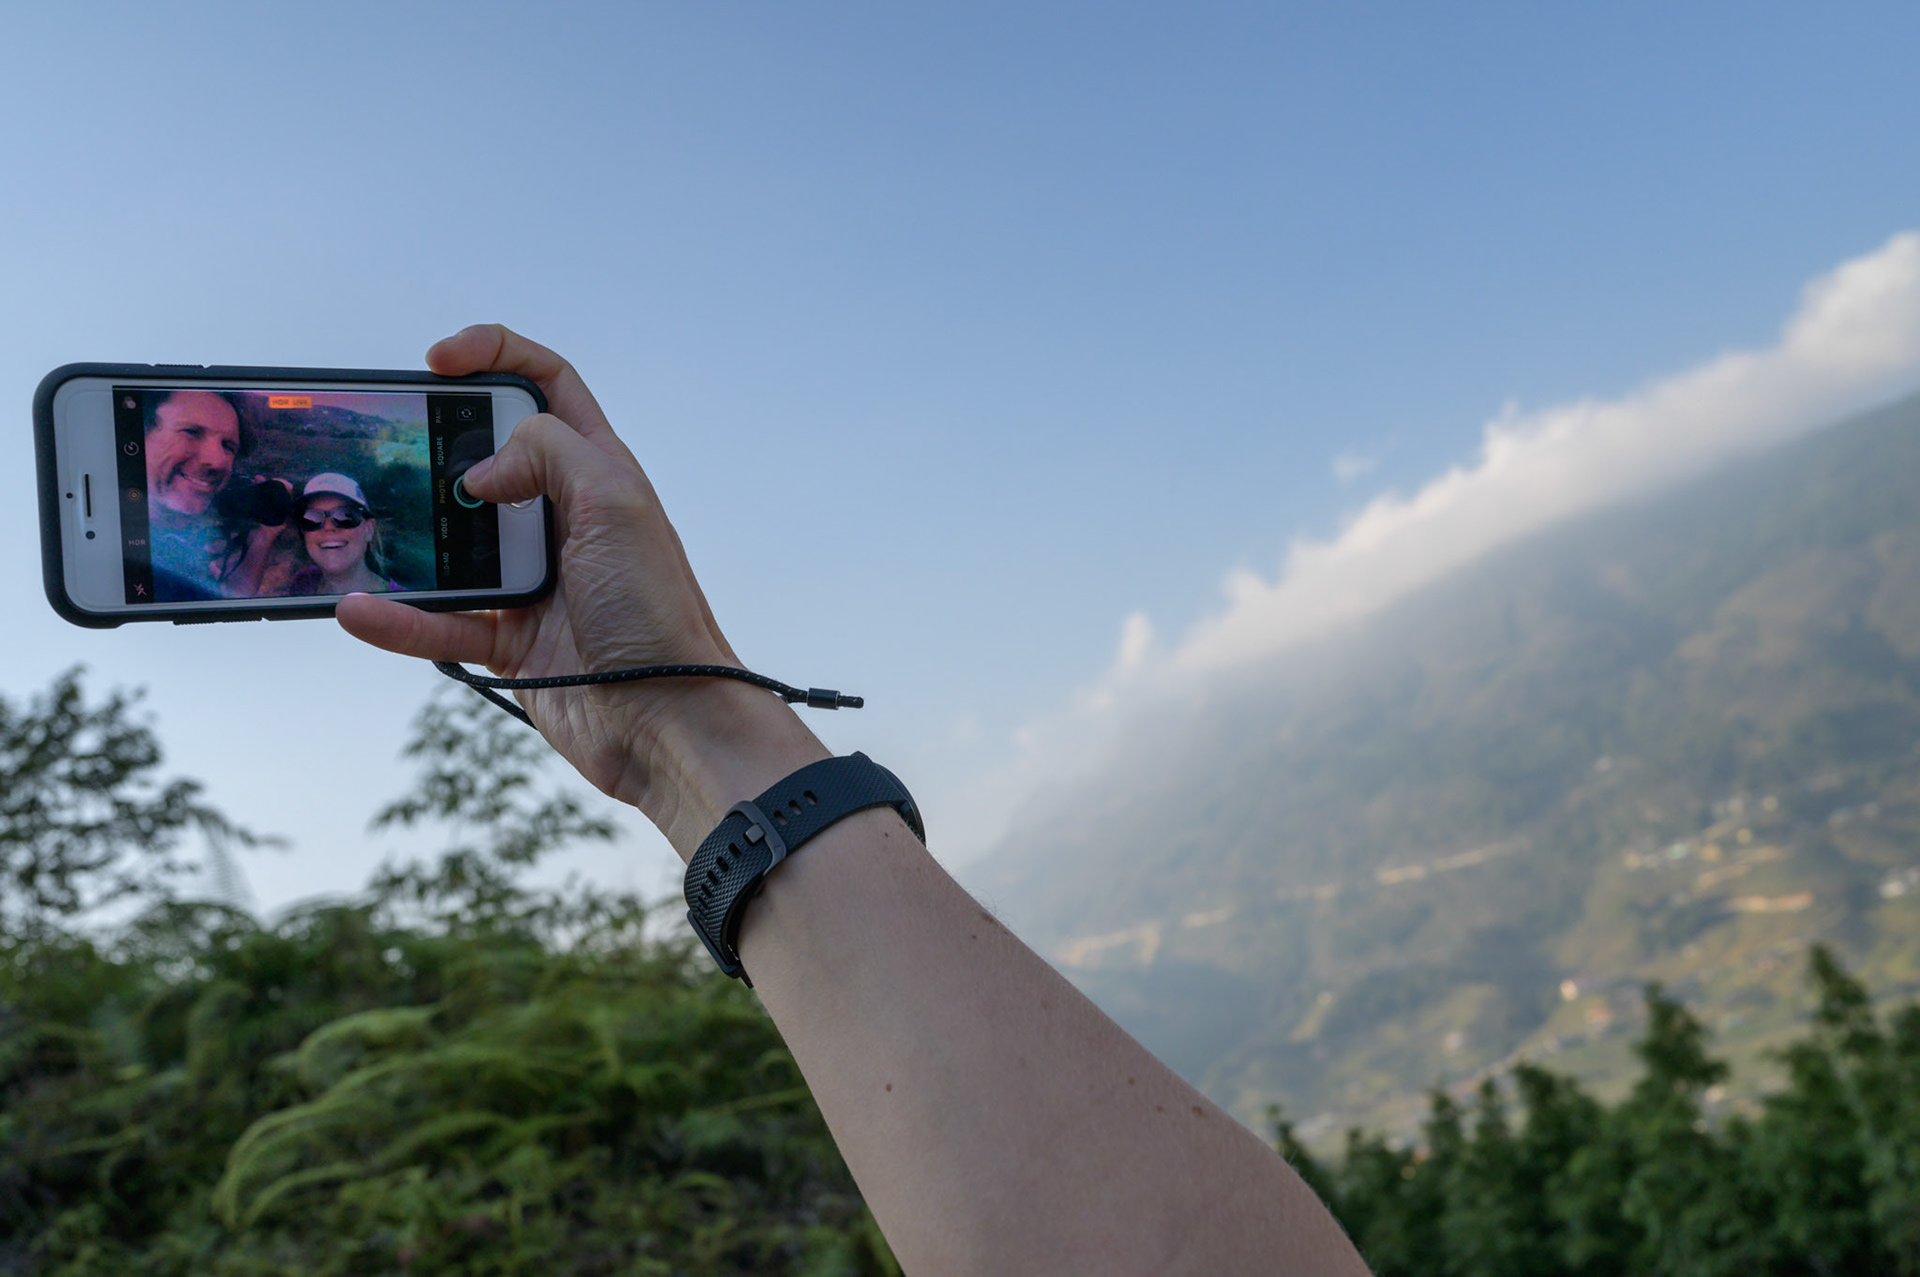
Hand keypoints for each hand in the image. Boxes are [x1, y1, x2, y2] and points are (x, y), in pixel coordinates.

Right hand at [337, 325, 808, 827]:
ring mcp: (534, 580)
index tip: (438, 359)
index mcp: (598, 472)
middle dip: (433, 450)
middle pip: (485, 461)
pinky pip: (440, 622)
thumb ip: (547, 453)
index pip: (547, 386)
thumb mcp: (613, 501)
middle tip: (385, 448)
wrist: (669, 719)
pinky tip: (361, 610)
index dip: (495, 356)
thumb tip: (481, 472)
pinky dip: (399, 619)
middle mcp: (564, 518)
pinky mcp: (511, 641)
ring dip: (404, 540)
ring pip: (451, 546)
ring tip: (354, 528)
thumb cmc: (657, 610)